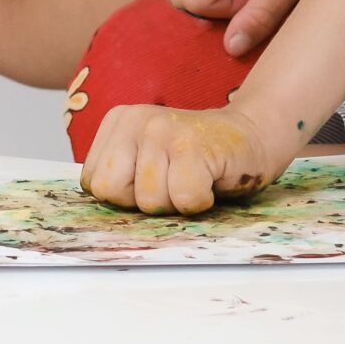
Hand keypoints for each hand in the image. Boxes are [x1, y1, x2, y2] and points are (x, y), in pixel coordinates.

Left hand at [80, 102, 291, 214]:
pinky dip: (201, 200)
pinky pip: (184, 200)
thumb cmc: (195, 161)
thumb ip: (120, 179)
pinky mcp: (192, 145)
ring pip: (149, 200)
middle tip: (172, 182)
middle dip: (143, 201)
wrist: (250, 138)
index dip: (125, 196)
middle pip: (111, 191)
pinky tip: (209, 178)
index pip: (94, 183)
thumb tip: (96, 224)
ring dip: (177, 202)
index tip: (155, 180)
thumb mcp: (146, 162)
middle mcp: (134, 120)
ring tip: (193, 177)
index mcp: (117, 123)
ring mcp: (163, 129)